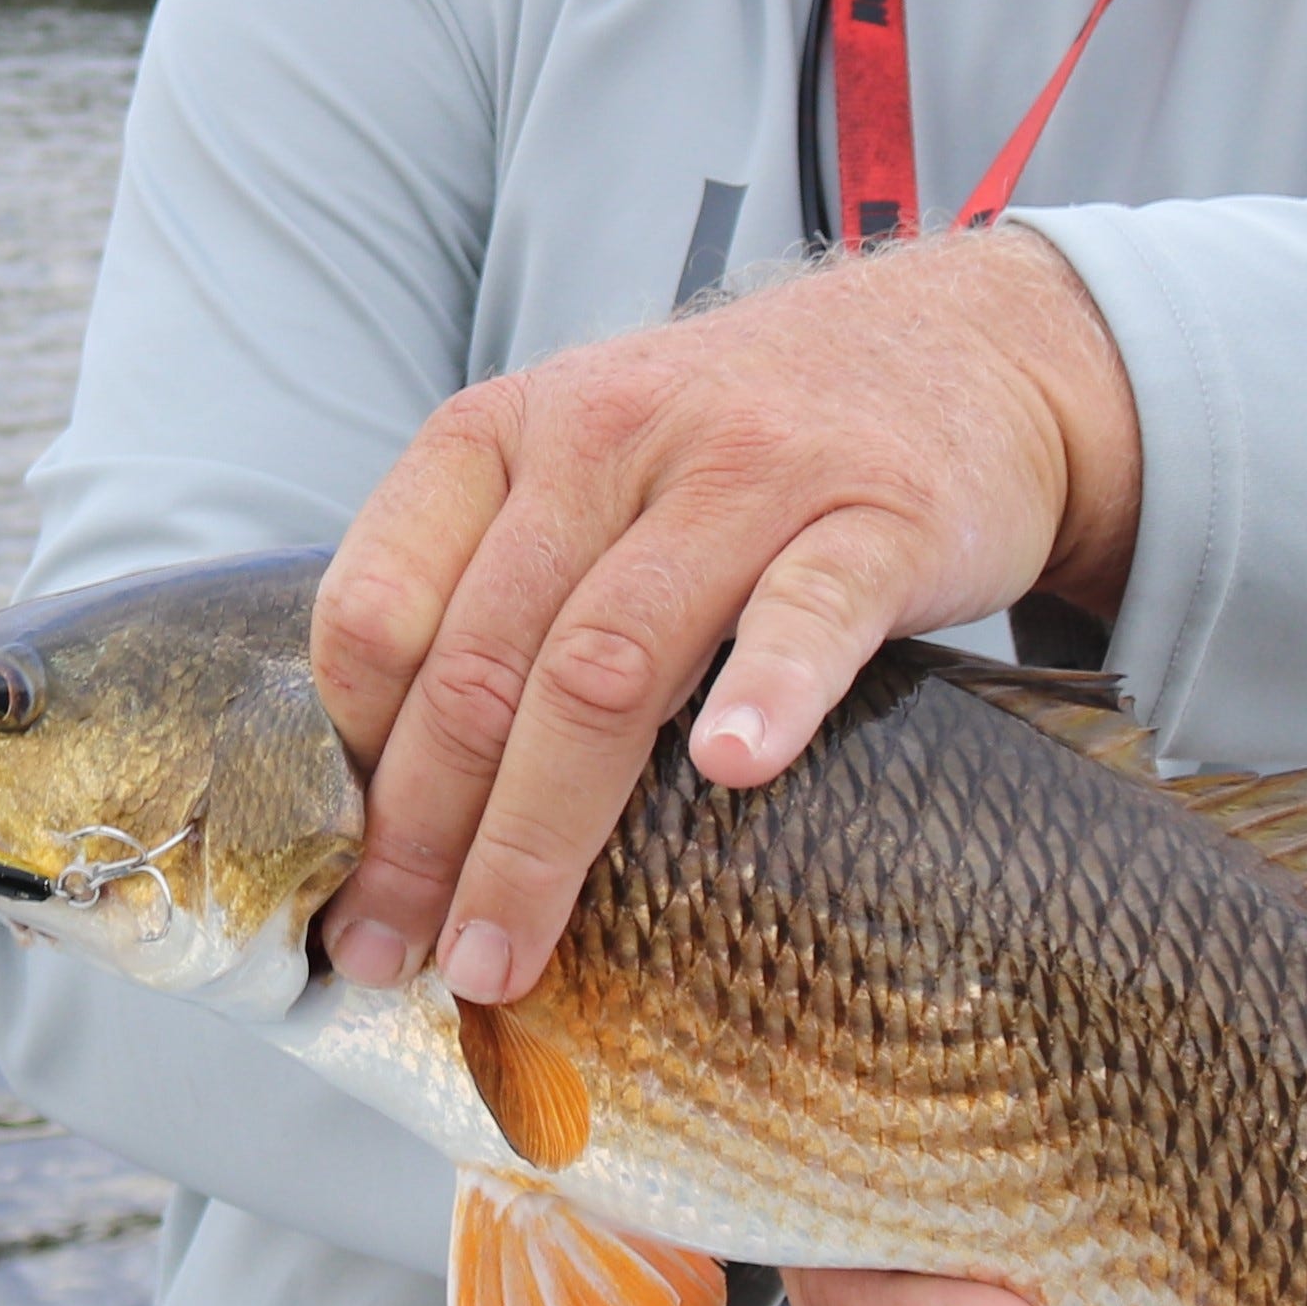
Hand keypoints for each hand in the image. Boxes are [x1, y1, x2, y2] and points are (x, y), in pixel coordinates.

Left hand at [307, 227, 1139, 1004]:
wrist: (962, 349)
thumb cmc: (734, 450)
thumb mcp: (582, 470)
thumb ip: (488, 588)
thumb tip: (388, 801)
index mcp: (501, 433)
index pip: (376, 604)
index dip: (348, 757)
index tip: (345, 873)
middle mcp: (604, 436)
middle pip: (482, 662)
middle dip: (421, 833)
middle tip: (392, 956)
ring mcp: (746, 471)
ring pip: (609, 662)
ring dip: (542, 829)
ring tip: (505, 950)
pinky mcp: (880, 513)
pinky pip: (807, 607)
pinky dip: (766, 690)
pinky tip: (732, 773)